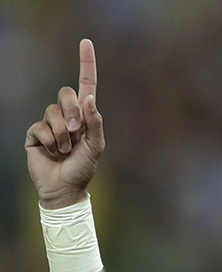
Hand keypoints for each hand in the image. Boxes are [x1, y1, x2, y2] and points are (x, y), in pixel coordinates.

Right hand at [25, 38, 104, 208]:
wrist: (65, 189)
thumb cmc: (83, 169)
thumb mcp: (95, 147)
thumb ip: (94, 123)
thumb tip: (89, 98)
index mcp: (84, 117)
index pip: (86, 85)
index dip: (86, 64)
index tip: (86, 42)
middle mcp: (66, 115)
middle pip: (66, 93)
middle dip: (71, 111)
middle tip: (75, 132)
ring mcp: (49, 123)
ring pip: (52, 111)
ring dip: (61, 134)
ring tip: (64, 150)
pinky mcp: (35, 133)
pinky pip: (41, 126)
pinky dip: (49, 141)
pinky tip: (52, 152)